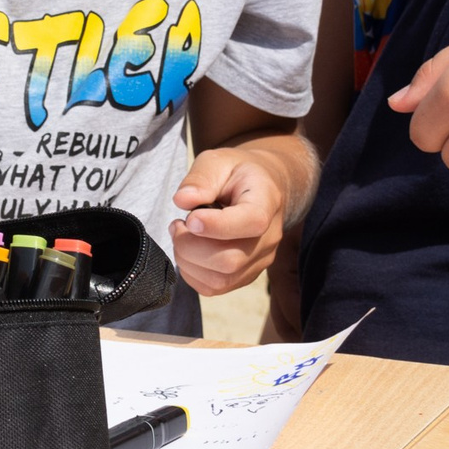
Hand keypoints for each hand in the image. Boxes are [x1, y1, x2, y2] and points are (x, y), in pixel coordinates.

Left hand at [169, 144, 293, 297]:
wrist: (262, 187)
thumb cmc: (237, 173)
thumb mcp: (218, 160)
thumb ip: (200, 178)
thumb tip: (182, 200)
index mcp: (266, 202)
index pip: (251, 222)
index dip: (216, 225)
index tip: (190, 217)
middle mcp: (269, 237)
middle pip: (230, 260)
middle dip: (190, 246)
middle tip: (178, 224)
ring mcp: (260, 260)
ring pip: (221, 279)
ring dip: (188, 260)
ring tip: (181, 235)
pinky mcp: (246, 274)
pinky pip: (215, 287)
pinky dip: (191, 273)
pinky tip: (188, 251)